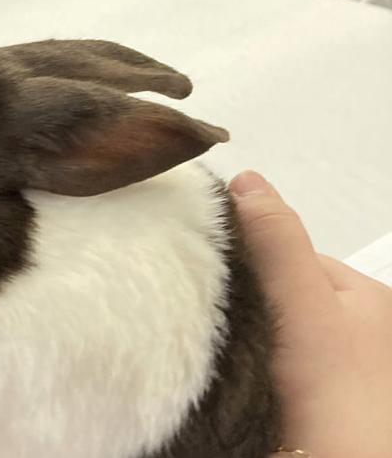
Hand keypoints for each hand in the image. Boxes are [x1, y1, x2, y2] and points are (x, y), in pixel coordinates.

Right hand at [230, 171, 391, 457]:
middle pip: (279, 295)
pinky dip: (242, 371)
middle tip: (216, 321)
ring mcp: (333, 374)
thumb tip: (247, 180)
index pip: (293, 255)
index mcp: (369, 299)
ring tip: (221, 353)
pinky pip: (262, 370)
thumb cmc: (337, 399)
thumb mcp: (307, 307)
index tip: (213, 274)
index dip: (248, 259)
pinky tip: (232, 380)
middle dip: (243, 302)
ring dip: (240, 340)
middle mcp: (358, 334)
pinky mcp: (306, 404)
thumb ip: (279, 244)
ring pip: (267, 333)